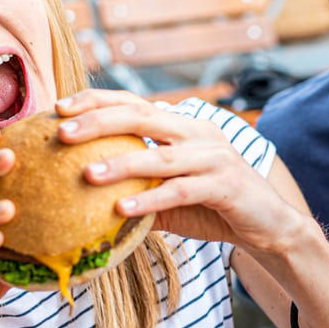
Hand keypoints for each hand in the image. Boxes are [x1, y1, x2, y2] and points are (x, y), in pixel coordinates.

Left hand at [55, 90, 304, 253]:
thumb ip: (136, 189)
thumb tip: (83, 201)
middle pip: (142, 115)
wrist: (269, 226)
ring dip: (120, 164)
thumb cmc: (214, 207)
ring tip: (85, 173)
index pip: (134, 103)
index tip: (59, 108)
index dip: (96, 101)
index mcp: (182, 126)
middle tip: (62, 132)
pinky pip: (180, 190)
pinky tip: (122, 210)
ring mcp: (214, 157)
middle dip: (98, 120)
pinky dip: (150, 200)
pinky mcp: (225, 185)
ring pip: (159, 155)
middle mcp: (197, 132)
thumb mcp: (169, 194)